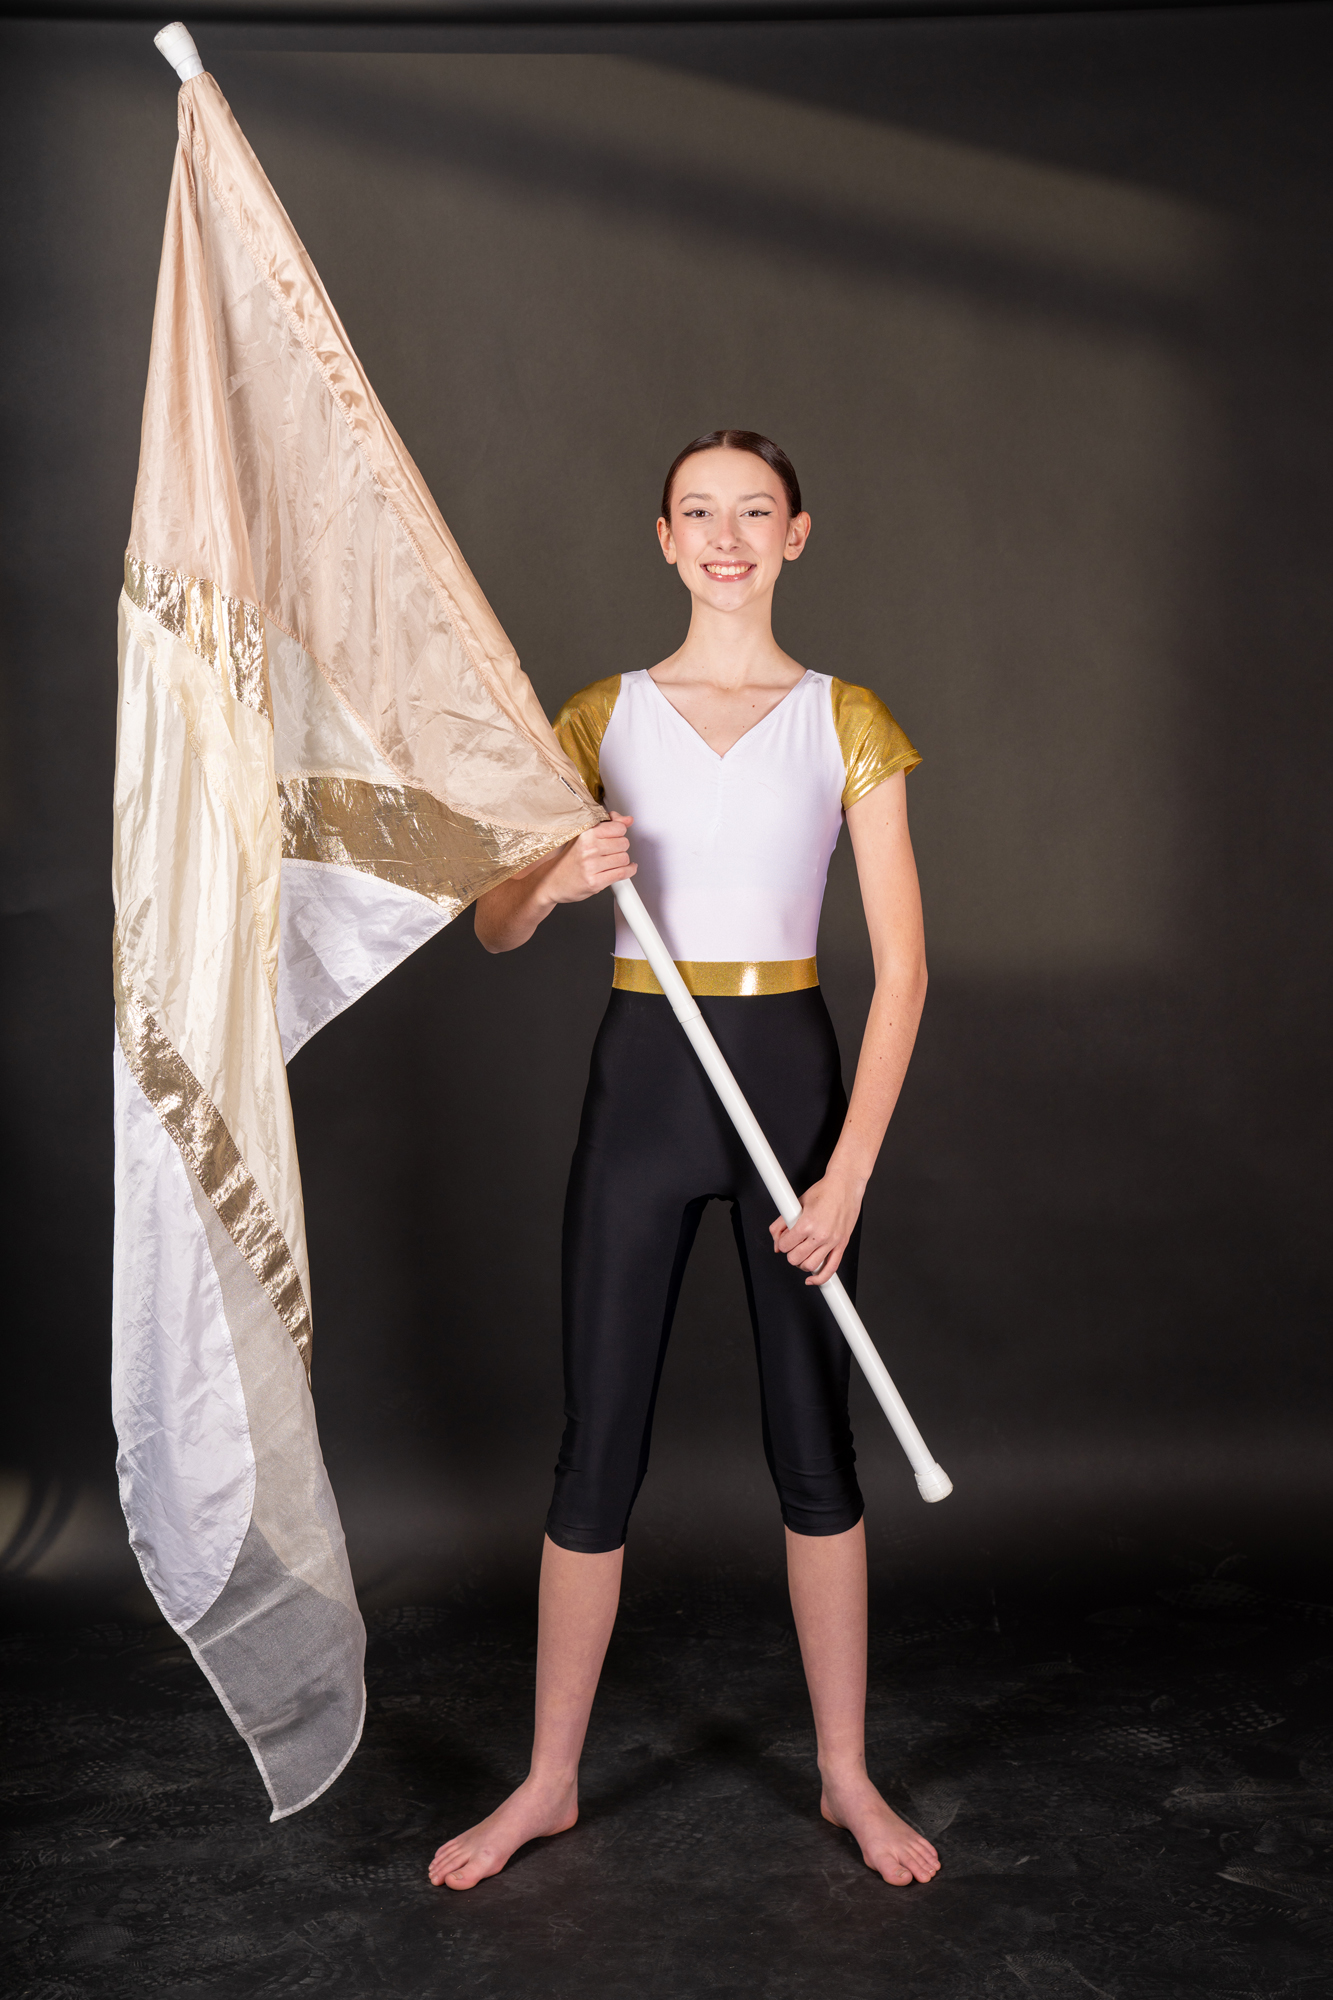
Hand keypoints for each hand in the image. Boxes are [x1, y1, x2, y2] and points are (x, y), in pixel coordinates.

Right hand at [544, 813, 635, 905]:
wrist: (552, 881)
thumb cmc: (569, 859)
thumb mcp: (585, 836)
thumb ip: (608, 825)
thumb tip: (628, 820)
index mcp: (586, 834)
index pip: (618, 827)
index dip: (619, 832)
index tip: (616, 836)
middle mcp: (588, 849)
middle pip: (624, 843)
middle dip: (621, 847)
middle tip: (612, 851)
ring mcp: (591, 866)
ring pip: (624, 858)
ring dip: (622, 861)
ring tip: (613, 861)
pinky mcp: (595, 882)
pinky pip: (621, 873)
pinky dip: (628, 871)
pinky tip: (625, 869)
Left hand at [769, 1165, 865, 1285]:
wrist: (845, 1186)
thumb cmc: (824, 1191)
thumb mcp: (796, 1203)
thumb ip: (781, 1223)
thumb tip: (776, 1241)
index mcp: (807, 1223)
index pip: (785, 1246)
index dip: (781, 1243)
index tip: (784, 1239)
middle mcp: (820, 1235)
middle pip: (795, 1259)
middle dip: (790, 1253)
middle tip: (793, 1245)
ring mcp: (832, 1242)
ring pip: (810, 1266)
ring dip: (802, 1263)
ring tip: (802, 1253)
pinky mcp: (841, 1245)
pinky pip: (830, 1269)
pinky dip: (819, 1279)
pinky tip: (811, 1280)